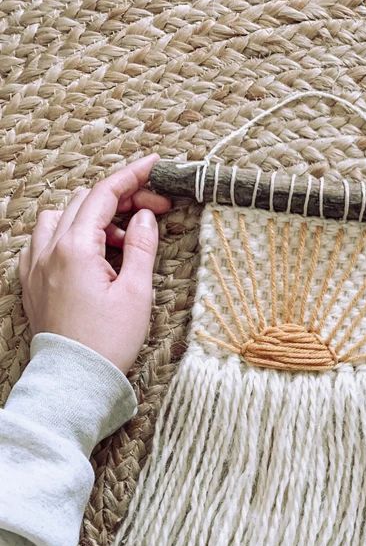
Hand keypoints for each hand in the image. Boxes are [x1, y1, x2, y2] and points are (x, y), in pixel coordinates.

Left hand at [19, 154, 170, 373]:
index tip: (154, 166)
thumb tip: (144, 216)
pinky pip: (41, 241)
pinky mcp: (30, 281)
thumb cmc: (108, 341)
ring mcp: (34, 265)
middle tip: (152, 211)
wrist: (76, 379)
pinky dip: (65, 235)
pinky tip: (85, 256)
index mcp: (75, 248)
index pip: (103, 194)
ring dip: (89, 217)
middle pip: (83, 201)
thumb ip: (140, 246)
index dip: (132, 176)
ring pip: (57, 217)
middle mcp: (48, 250)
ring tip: (116, 241)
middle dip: (119, 198)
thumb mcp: (136, 292)